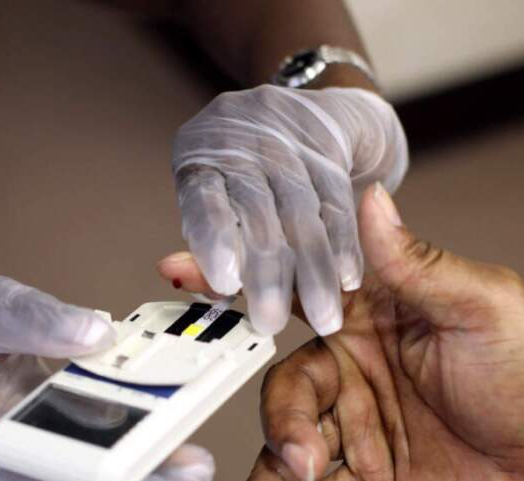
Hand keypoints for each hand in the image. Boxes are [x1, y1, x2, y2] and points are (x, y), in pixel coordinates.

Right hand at [0, 276, 213, 480]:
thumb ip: (32, 321)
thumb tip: (98, 333)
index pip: (35, 477)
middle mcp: (24, 446)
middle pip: (82, 476)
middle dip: (140, 475)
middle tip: (195, 472)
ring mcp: (49, 432)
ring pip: (102, 454)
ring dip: (152, 457)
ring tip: (199, 460)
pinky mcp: (68, 413)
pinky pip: (105, 424)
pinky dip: (141, 423)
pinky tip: (178, 419)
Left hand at [172, 85, 407, 335]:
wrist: (313, 116)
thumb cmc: (252, 174)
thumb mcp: (219, 199)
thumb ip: (204, 246)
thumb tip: (175, 278)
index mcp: (202, 153)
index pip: (203, 197)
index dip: (214, 238)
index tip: (225, 282)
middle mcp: (243, 140)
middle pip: (256, 211)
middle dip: (266, 273)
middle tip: (270, 321)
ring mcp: (289, 141)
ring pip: (302, 212)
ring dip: (313, 271)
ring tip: (321, 316)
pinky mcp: (330, 148)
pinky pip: (338, 204)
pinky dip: (344, 246)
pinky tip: (348, 281)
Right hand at [236, 184, 523, 480]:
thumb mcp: (480, 306)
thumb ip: (416, 262)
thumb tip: (370, 197)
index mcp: (370, 311)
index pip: (294, 286)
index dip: (239, 278)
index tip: (183, 270)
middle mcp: (351, 362)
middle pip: (282, 383)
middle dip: (279, 418)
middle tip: (298, 449)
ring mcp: (353, 421)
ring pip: (289, 442)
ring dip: (279, 472)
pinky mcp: (365, 474)